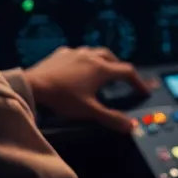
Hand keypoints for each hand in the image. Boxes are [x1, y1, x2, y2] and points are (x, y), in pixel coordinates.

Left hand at [23, 46, 152, 131]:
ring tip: (101, 70)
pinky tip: (78, 67)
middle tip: (122, 78)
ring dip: (102, 60)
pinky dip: (83, 59)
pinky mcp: (61, 53)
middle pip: (112, 57)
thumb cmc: (63, 98)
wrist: (33, 85)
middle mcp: (91, 56)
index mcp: (101, 69)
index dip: (138, 81)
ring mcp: (75, 52)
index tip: (143, 90)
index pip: (127, 72)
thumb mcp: (89, 111)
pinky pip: (77, 53)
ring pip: (95, 52)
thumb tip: (131, 126)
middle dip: (119, 67)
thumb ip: (111, 118)